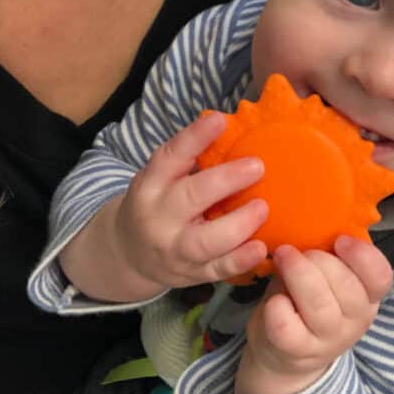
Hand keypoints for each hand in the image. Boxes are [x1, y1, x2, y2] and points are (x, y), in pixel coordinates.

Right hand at [113, 112, 269, 288]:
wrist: (130, 254)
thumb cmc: (157, 205)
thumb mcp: (160, 179)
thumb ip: (189, 161)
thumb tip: (235, 129)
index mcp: (150, 186)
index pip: (169, 157)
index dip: (194, 137)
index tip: (220, 120)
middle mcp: (158, 218)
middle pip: (190, 197)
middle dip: (226, 181)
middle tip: (257, 167)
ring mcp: (175, 250)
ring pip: (205, 241)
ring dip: (238, 224)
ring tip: (262, 207)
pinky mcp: (193, 274)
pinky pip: (218, 270)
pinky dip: (241, 261)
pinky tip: (261, 248)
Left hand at [235, 236, 393, 393]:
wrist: (285, 354)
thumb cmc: (306, 301)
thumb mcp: (326, 277)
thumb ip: (330, 256)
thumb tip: (317, 219)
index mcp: (368, 296)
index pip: (381, 277)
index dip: (363, 255)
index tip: (340, 240)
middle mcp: (355, 320)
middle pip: (347, 287)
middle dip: (320, 260)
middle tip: (297, 250)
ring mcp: (328, 340)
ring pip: (319, 306)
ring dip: (298, 275)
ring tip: (282, 257)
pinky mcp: (297, 352)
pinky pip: (286, 326)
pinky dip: (277, 306)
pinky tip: (272, 299)